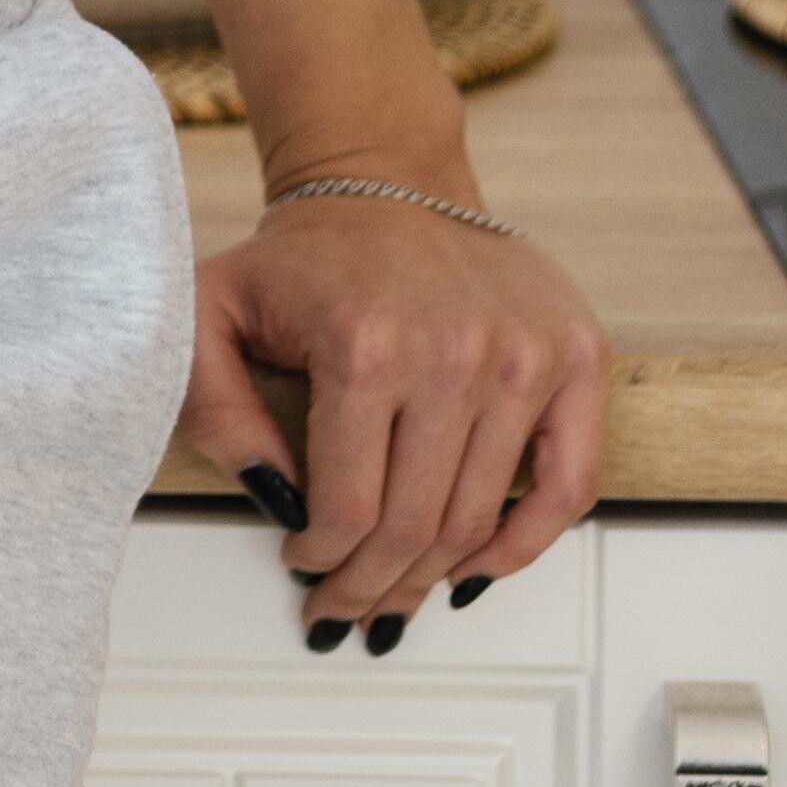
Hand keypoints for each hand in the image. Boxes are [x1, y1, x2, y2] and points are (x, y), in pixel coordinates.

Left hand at [182, 180, 609, 646]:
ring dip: (433, 577)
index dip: (319, 558)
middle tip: (344, 607)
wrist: (386, 178)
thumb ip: (212, 405)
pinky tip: (478, 568)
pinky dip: (526, 542)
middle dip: (371, 586)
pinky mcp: (576, 353)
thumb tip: (267, 495)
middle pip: (416, 527)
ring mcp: (524, 356)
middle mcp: (455, 353)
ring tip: (395, 594)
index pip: (348, 507)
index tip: (302, 564)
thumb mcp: (210, 310)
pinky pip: (571, 483)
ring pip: (480, 519)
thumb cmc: (302, 257)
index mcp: (365, 347)